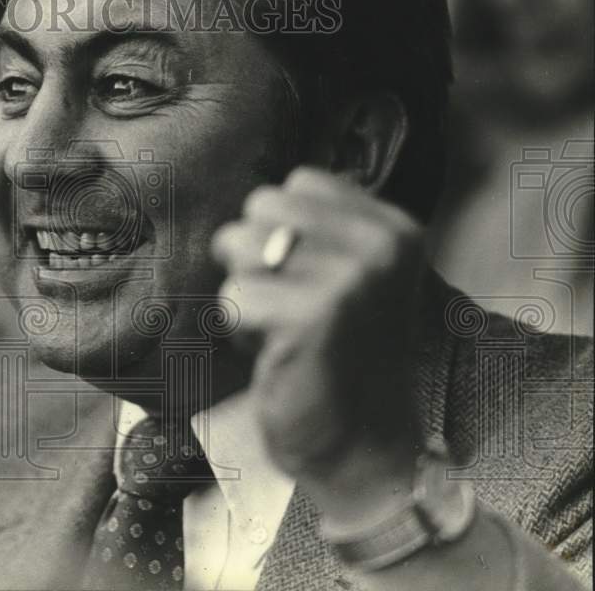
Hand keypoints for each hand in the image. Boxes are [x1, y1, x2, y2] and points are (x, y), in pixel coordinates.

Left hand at [212, 167, 426, 523]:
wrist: (362, 445)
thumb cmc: (341, 356)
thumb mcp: (352, 276)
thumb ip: (318, 229)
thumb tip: (260, 198)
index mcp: (392, 228)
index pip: (300, 181)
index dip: (282, 229)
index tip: (309, 280)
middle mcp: (378, 246)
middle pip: (261, 206)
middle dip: (256, 256)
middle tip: (290, 308)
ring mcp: (349, 278)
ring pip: (239, 246)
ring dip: (246, 292)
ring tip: (283, 328)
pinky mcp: (312, 316)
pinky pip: (233, 296)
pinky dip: (240, 330)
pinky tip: (277, 354)